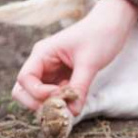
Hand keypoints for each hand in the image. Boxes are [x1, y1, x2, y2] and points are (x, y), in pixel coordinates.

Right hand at [12, 0, 137, 114]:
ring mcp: (51, 70)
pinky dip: (62, 101)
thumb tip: (72, 112)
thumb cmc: (100, 36)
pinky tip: (76, 101)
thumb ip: (79, 87)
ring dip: (51, 103)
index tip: (60, 95)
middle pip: (23, 90)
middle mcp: (42, 63)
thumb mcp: (90, 62)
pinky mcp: (63, 76)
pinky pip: (55, 94)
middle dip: (38, 102)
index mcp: (42, 53)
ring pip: (38, 95)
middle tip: (60, 108)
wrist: (113, 24)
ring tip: (71, 105)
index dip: (38, 93)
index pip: (25, 79)